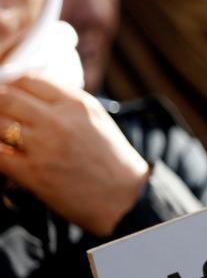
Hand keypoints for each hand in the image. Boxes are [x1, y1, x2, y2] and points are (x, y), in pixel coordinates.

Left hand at [0, 76, 148, 236]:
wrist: (124, 198)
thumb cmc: (111, 159)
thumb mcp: (97, 118)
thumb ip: (67, 102)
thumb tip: (34, 93)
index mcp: (77, 104)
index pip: (29, 80)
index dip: (12, 85)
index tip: (8, 93)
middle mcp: (59, 120)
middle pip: (7, 98)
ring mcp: (44, 146)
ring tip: (2, 134)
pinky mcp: (32, 172)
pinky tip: (2, 154)